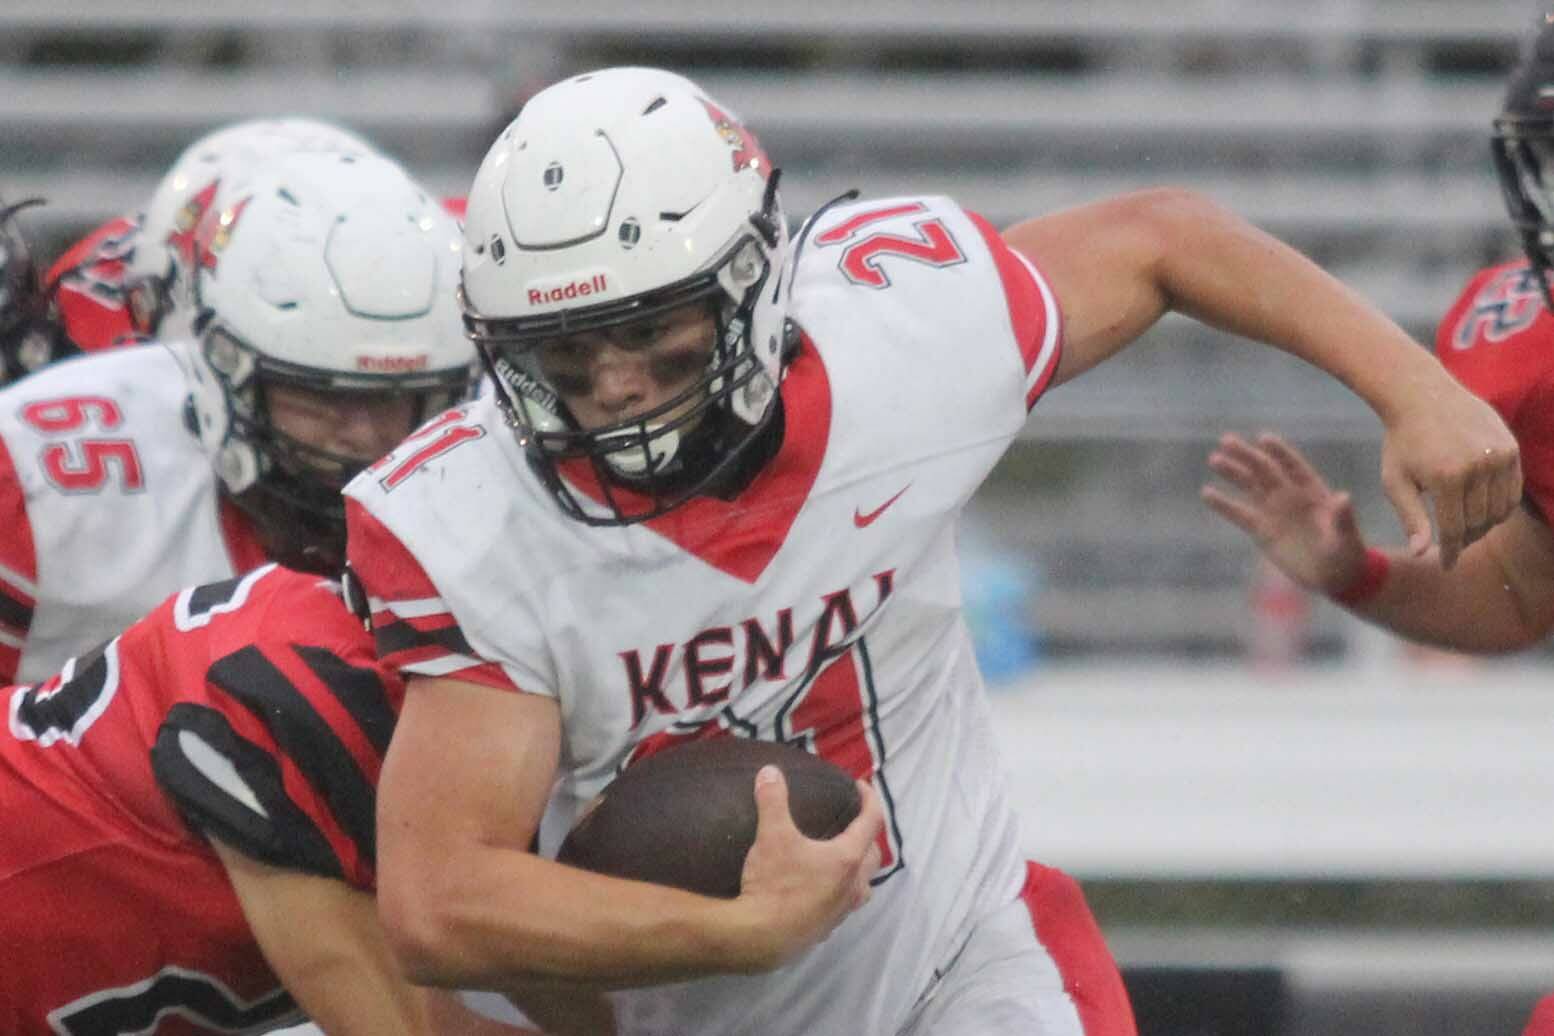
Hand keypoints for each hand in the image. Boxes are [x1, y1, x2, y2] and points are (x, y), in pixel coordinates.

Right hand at [730, 765, 882, 971]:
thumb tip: (770, 771)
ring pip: (863, 886)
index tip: (860, 786)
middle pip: (873, 856)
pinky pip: (842, 906)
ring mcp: (841, 911)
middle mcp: (852, 886)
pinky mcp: (825, 929)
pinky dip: (839, 892)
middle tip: (851, 821)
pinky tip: (818, 889)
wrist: (760, 938)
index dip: (870, 799)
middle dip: (867, 835)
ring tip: (841, 858)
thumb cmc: (773, 884)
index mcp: (847, 858)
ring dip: (859, 869)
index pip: (872, 822)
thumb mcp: (771, 835)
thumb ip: (772, 800)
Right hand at [1201, 432, 1367, 594]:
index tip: (1263, 439)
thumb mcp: (1347, 537)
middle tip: (1226, 441)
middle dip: (1247, 455)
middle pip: (1265, 470)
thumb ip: (1343, 518)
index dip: (1279, 452)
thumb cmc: (1347, 555)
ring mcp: (1274, 511)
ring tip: (1214, 459)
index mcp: (1312, 492)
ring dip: (1233, 472)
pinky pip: (1239, 514)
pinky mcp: (1261, 530)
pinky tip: (1206, 493)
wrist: (1334, 577)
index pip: (1293, 466)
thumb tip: (1343, 497)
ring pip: (1249, 486)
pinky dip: (1223, 504)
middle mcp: (1290, 496)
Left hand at [1377, 385, 1519, 567]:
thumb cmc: (1402, 443)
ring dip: (1484, 524)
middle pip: (1478, 522)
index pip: (1454, 530)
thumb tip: (1421, 554)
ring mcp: (1498, 456)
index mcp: (1446, 478)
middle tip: (1453, 543)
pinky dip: (1501, 505)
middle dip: (1465, 538)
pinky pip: (1513, 490)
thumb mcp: (1395, 481)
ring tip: (1466, 526)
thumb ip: (1411, 518)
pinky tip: (1483, 508)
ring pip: (1499, 510)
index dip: (1450, 552)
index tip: (1446, 565)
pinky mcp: (1510, 447)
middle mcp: (1477, 467)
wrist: (1421, 396)